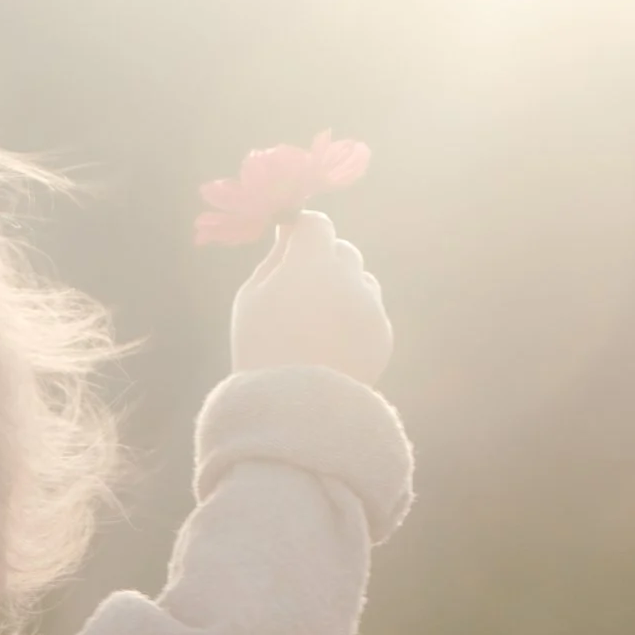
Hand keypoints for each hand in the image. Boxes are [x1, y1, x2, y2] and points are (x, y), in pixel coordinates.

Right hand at [228, 208, 393, 385]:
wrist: (293, 409)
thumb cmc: (260, 349)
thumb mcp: (251, 298)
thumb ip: (274, 258)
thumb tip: (291, 233)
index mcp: (311, 264)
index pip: (317, 224)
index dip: (304, 231)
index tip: (292, 242)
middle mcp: (348, 279)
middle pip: (343, 250)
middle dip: (325, 261)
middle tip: (303, 289)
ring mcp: (370, 307)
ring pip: (362, 281)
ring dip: (344, 290)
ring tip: (319, 325)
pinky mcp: (383, 334)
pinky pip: (370, 313)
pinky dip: (355, 321)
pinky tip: (333, 347)